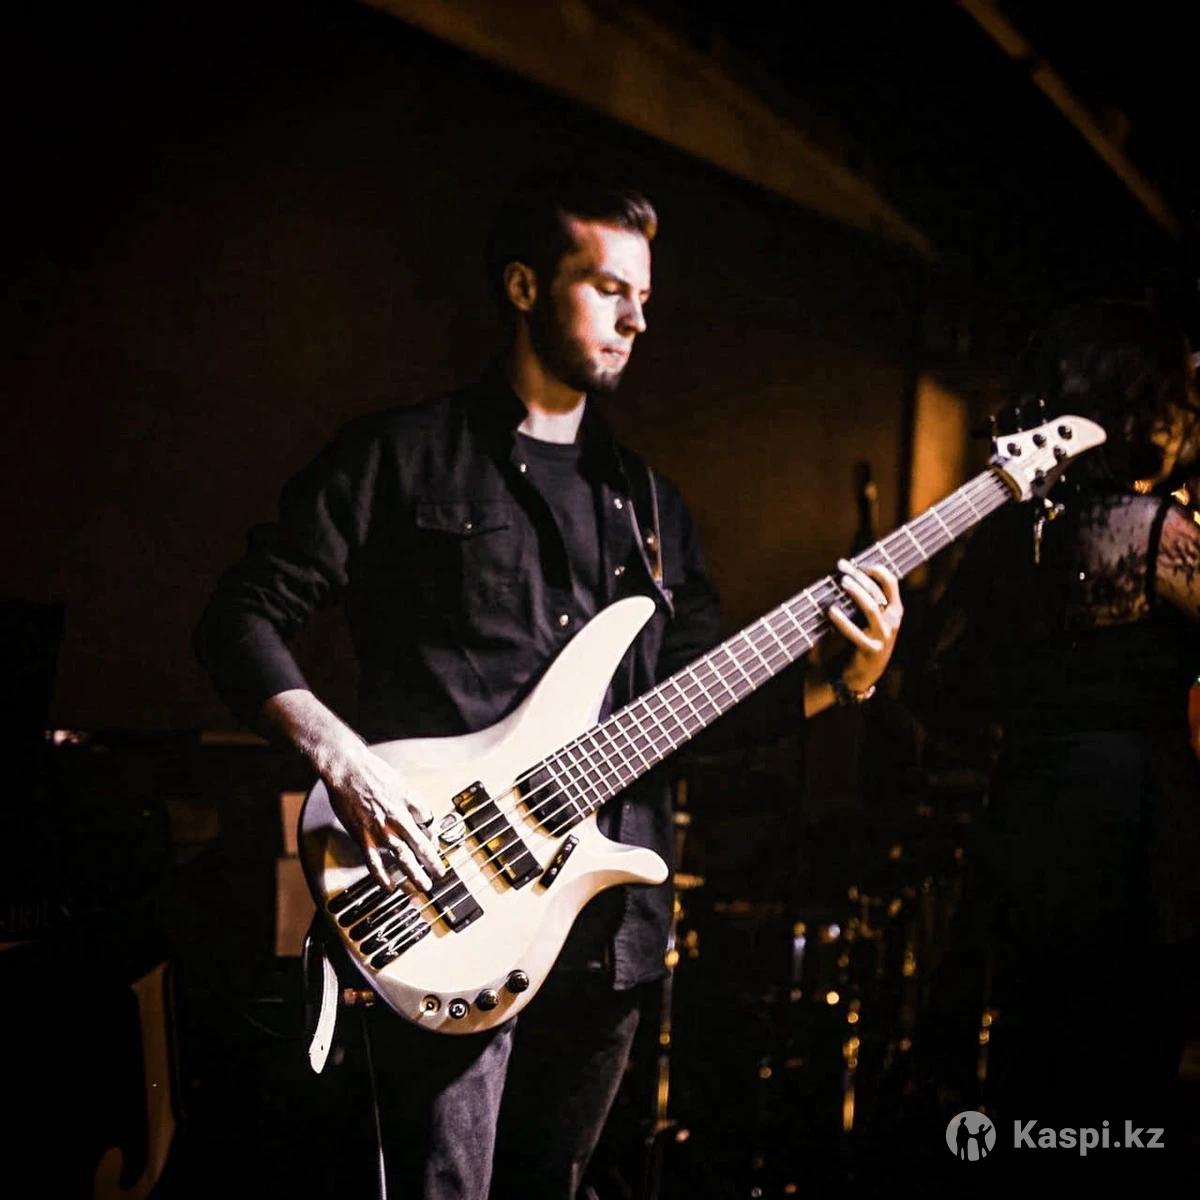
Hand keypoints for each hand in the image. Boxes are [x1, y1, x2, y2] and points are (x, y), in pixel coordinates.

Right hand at [323, 743, 445, 892]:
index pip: (429, 823)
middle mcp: (398, 819)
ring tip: (424, 886)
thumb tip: (420, 815)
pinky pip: (375, 863)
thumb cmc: (372, 772)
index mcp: (409, 803)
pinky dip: (383, 878)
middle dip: (433, 862)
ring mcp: (381, 830)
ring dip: (415, 874)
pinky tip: (389, 888)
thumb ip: (410, 800)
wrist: (347, 770)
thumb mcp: (400, 782)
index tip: (433, 843)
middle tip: (440, 874)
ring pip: (403, 857)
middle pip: (421, 845)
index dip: (434, 835)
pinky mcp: (363, 838)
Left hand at [827, 559, 902, 692]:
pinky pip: (855, 632)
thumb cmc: (863, 639)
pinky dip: (842, 621)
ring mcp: (884, 636)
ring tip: (842, 582)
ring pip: (871, 608)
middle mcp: (893, 622)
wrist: (863, 674)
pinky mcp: (871, 650)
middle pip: (877, 592)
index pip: (891, 582)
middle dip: (859, 576)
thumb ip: (866, 600)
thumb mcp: (870, 619)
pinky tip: (831, 611)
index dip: (875, 569)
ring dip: (856, 592)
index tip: (857, 563)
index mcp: (895, 611)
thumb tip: (847, 573)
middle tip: (842, 568)